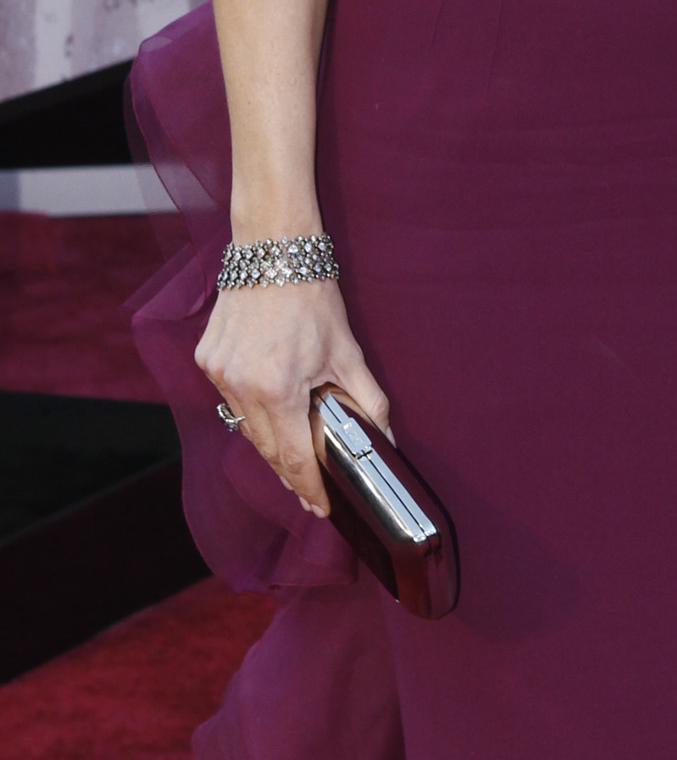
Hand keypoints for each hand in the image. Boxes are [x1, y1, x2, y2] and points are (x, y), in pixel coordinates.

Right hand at [195, 272, 391, 517]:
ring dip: (270, 444)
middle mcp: (240, 387)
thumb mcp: (348, 352)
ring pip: (246, 428)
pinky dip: (251, 411)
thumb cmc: (314, 299)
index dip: (309, 488)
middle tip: (311, 492)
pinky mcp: (206, 360)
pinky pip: (230, 400)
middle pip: (267, 450)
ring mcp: (218, 374)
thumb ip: (367, 402)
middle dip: (291, 474)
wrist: (273, 251)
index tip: (322, 508)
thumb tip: (385, 439)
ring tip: (294, 459)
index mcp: (279, 390)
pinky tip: (271, 412)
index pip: (293, 458)